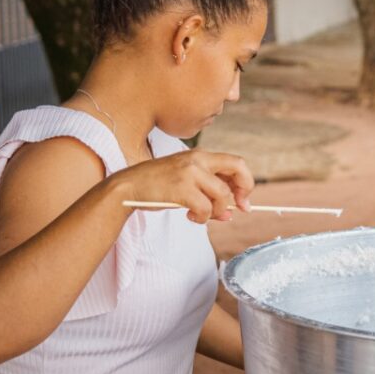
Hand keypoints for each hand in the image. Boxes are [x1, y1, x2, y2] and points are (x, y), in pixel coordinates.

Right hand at [115, 150, 254, 223]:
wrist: (128, 187)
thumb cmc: (158, 186)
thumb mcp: (187, 184)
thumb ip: (209, 194)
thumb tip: (231, 214)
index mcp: (201, 156)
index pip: (236, 162)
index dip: (245, 182)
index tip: (243, 200)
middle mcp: (198, 159)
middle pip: (238, 168)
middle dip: (243, 190)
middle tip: (239, 208)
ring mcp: (190, 172)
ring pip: (222, 195)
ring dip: (216, 211)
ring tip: (201, 215)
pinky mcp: (181, 188)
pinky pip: (206, 208)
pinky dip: (203, 217)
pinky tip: (191, 216)